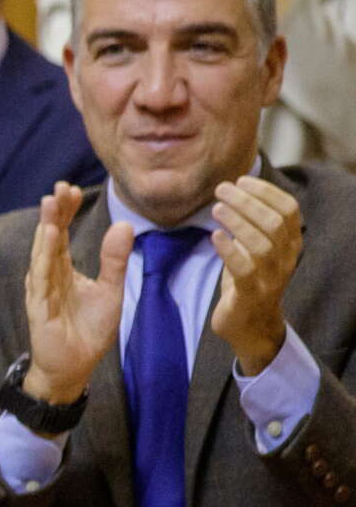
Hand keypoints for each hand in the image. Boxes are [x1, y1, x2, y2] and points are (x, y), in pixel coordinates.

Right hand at [21, 183, 131, 404]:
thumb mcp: (111, 290)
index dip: (66, 211)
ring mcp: (41, 289)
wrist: (75, 366)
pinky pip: (42, 277)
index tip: (72, 189)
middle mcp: (48, 275)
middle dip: (54, 212)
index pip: (63, 233)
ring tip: (51, 203)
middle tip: (60, 186)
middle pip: (50, 236)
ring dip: (47, 227)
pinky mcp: (40, 306)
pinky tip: (50, 236)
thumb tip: (124, 225)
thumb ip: (114, 259)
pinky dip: (45, 256)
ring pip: (43, 252)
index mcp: (63, 269)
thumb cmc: (88, 331)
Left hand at [209, 174, 302, 375]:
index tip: (241, 180)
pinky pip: (244, 269)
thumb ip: (252, 224)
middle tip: (221, 190)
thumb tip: (234, 190)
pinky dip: (229, 249)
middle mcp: (286, 259)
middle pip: (275, 222)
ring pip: (262, 244)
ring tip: (216, 208)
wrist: (250, 326)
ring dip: (238, 221)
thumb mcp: (255, 248)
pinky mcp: (250, 295)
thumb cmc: (248, 280)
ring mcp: (270, 278)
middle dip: (247, 202)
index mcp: (290, 244)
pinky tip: (215, 236)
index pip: (289, 209)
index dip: (265, 192)